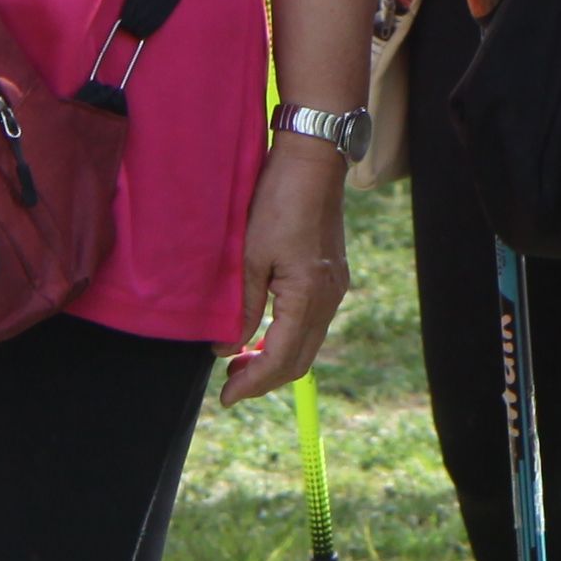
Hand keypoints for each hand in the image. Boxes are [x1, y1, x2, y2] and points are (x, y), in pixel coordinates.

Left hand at [219, 132, 351, 406]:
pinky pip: (312, 323)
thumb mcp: (249, 256)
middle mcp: (329, 299)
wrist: (311, 161)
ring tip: (240, 361)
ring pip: (307, 344)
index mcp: (308, 298)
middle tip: (229, 385)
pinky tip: (263, 332)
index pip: (282, 360)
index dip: (253, 384)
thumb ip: (241, 308)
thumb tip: (227, 349)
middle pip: (300, 361)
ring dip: (275, 358)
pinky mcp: (332, 276)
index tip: (225, 398)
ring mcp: (334, 288)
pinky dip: (287, 338)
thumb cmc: (278, 202)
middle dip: (264, 379)